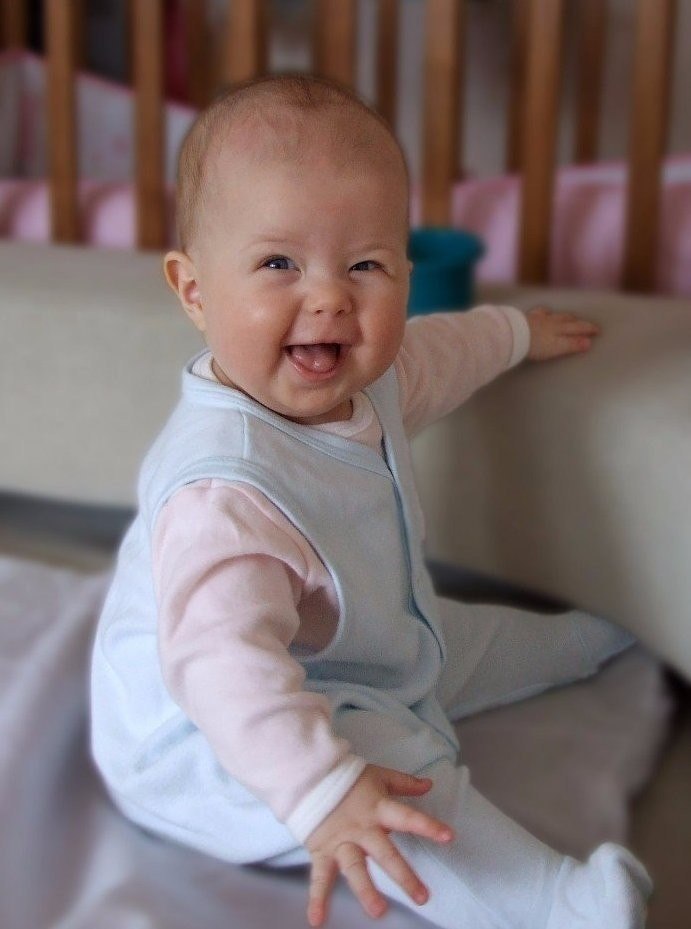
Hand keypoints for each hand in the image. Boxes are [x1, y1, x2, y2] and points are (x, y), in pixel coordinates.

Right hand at [305, 764, 453, 926]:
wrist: (308, 776)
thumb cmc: (347, 779)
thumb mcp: (378, 776)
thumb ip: (404, 783)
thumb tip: (429, 784)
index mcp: (378, 809)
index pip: (407, 818)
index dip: (427, 826)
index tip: (449, 837)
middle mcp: (362, 829)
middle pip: (385, 853)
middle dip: (403, 875)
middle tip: (422, 897)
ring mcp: (341, 843)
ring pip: (355, 869)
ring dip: (366, 890)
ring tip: (378, 911)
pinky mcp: (322, 852)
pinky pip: (319, 877)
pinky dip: (317, 899)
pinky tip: (318, 920)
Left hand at [526, 306, 599, 361]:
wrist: (513, 334)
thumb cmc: (535, 344)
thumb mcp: (557, 347)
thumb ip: (572, 344)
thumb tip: (589, 342)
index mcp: (560, 329)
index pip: (578, 328)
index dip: (588, 329)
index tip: (598, 330)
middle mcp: (551, 321)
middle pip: (568, 320)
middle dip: (578, 322)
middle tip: (585, 323)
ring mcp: (538, 318)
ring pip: (555, 315)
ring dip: (563, 316)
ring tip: (568, 317)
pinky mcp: (526, 318)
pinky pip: (539, 313)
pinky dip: (544, 312)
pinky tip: (543, 313)